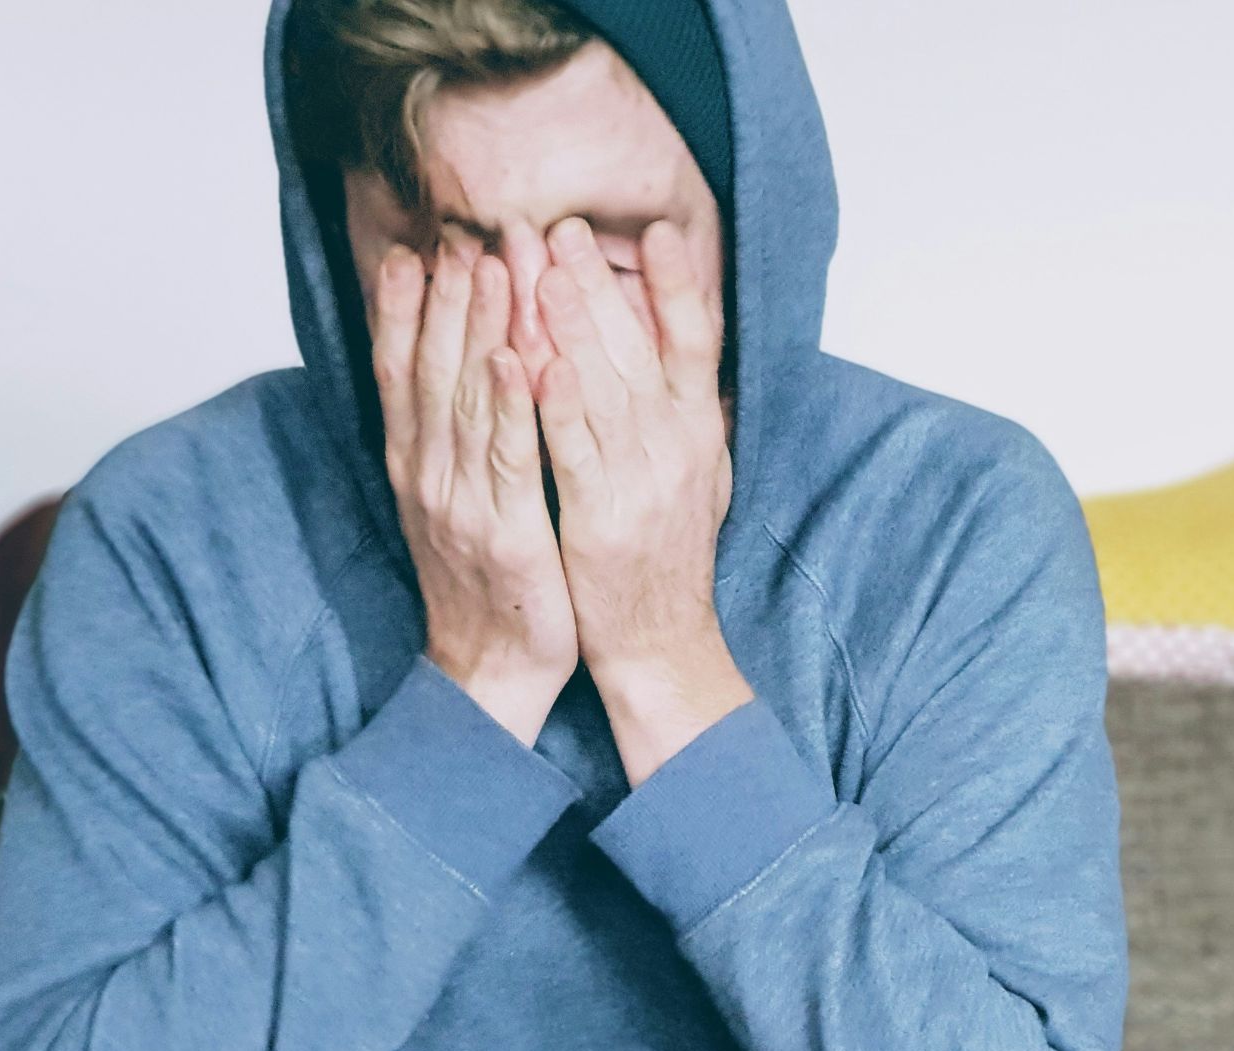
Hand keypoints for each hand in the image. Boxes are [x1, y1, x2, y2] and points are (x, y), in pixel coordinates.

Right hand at [372, 235, 578, 746]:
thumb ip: (450, 438)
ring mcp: (461, 502)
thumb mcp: (454, 501)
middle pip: (430, 369)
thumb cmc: (486, 581)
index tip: (414, 247)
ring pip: (466, 399)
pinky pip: (508, 457)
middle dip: (445, 296)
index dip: (405, 309)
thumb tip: (455, 371)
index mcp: (415, 465)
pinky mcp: (506, 531)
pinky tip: (516, 357)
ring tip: (490, 264)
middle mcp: (428, 475)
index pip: (402, 371)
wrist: (490, 670)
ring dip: (477, 328)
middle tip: (460, 231)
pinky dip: (509, 405)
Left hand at [532, 216, 751, 781]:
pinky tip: (533, 360)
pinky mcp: (601, 517)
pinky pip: (575, 451)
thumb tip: (688, 350)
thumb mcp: (700, 474)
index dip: (679, 284)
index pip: (697, 341)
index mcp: (700, 431)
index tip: (657, 229)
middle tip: (561, 226)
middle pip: (640, 348)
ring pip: (604, 387)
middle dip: (598, 283)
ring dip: (573, 325)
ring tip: (540, 266)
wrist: (661, 642)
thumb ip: (688, 413)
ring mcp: (642, 481)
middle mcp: (679, 448)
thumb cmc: (667, 556)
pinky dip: (556, 404)